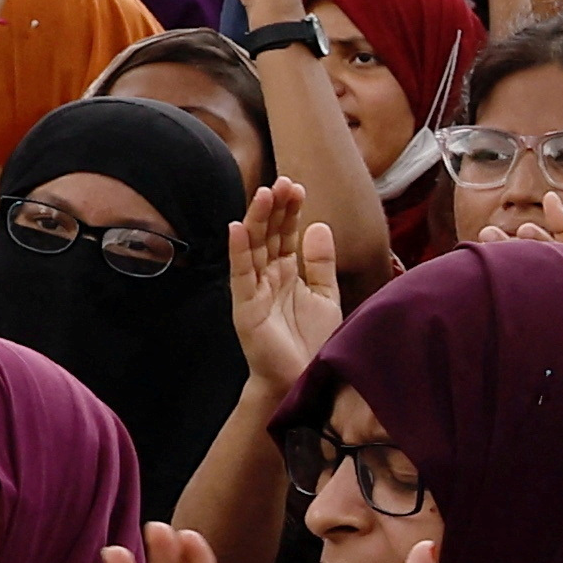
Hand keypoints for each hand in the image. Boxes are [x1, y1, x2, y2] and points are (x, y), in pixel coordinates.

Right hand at [226, 177, 345, 401]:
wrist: (302, 379)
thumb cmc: (312, 341)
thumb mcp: (325, 295)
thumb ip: (321, 262)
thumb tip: (319, 225)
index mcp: (287, 272)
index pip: (286, 234)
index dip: (290, 211)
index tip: (297, 186)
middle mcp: (268, 276)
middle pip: (268, 235)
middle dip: (275, 208)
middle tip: (283, 182)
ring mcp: (254, 290)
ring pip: (253, 248)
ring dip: (256, 220)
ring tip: (263, 193)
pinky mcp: (245, 307)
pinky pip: (240, 275)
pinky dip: (238, 252)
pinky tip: (236, 229)